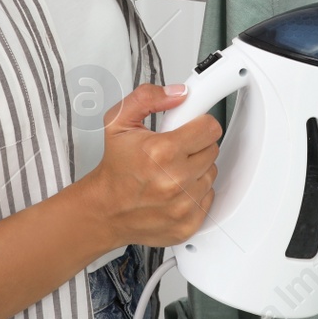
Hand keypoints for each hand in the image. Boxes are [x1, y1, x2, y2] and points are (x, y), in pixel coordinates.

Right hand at [79, 83, 220, 249]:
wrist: (105, 209)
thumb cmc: (115, 168)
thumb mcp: (119, 122)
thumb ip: (147, 98)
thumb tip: (178, 94)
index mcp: (162, 152)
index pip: (210, 128)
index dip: (199, 124)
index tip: (190, 126)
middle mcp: (175, 181)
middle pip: (212, 150)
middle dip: (196, 145)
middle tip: (175, 149)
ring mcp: (183, 205)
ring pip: (211, 174)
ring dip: (196, 169)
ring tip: (172, 169)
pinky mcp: (188, 224)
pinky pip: (208, 197)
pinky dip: (195, 192)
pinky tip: (176, 189)